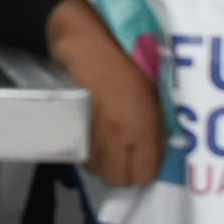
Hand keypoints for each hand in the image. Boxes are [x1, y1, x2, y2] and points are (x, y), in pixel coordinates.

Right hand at [49, 2, 164, 187]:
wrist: (85, 44)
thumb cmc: (127, 60)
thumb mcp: (152, 93)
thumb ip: (154, 127)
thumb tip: (154, 150)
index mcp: (140, 128)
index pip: (145, 174)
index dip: (146, 169)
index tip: (146, 158)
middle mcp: (115, 138)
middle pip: (118, 179)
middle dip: (124, 171)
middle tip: (126, 155)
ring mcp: (90, 135)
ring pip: (97, 170)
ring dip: (104, 162)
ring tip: (107, 144)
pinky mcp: (69, 129)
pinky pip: (80, 154)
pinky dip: (87, 150)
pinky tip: (91, 135)